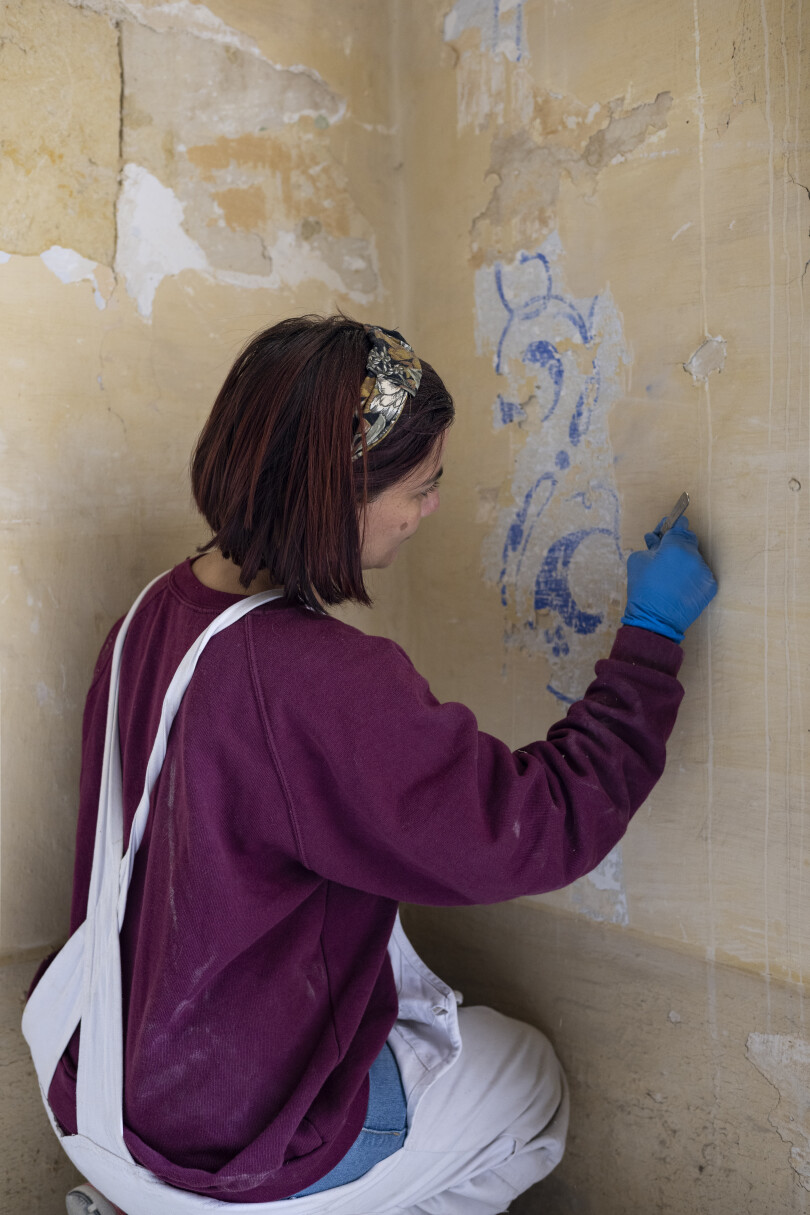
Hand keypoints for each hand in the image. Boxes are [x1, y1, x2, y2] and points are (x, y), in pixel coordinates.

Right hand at [621, 516, 716, 642]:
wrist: (654, 620)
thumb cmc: (642, 590)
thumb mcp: (638, 560)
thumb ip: (652, 545)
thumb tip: (659, 539)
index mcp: (676, 547)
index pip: (680, 526)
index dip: (674, 525)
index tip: (669, 526)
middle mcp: (694, 557)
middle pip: (689, 541)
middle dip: (678, 544)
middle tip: (665, 554)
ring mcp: (704, 572)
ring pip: (695, 559)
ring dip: (685, 562)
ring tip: (670, 575)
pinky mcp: (710, 586)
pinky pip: (700, 574)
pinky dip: (692, 577)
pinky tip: (679, 585)